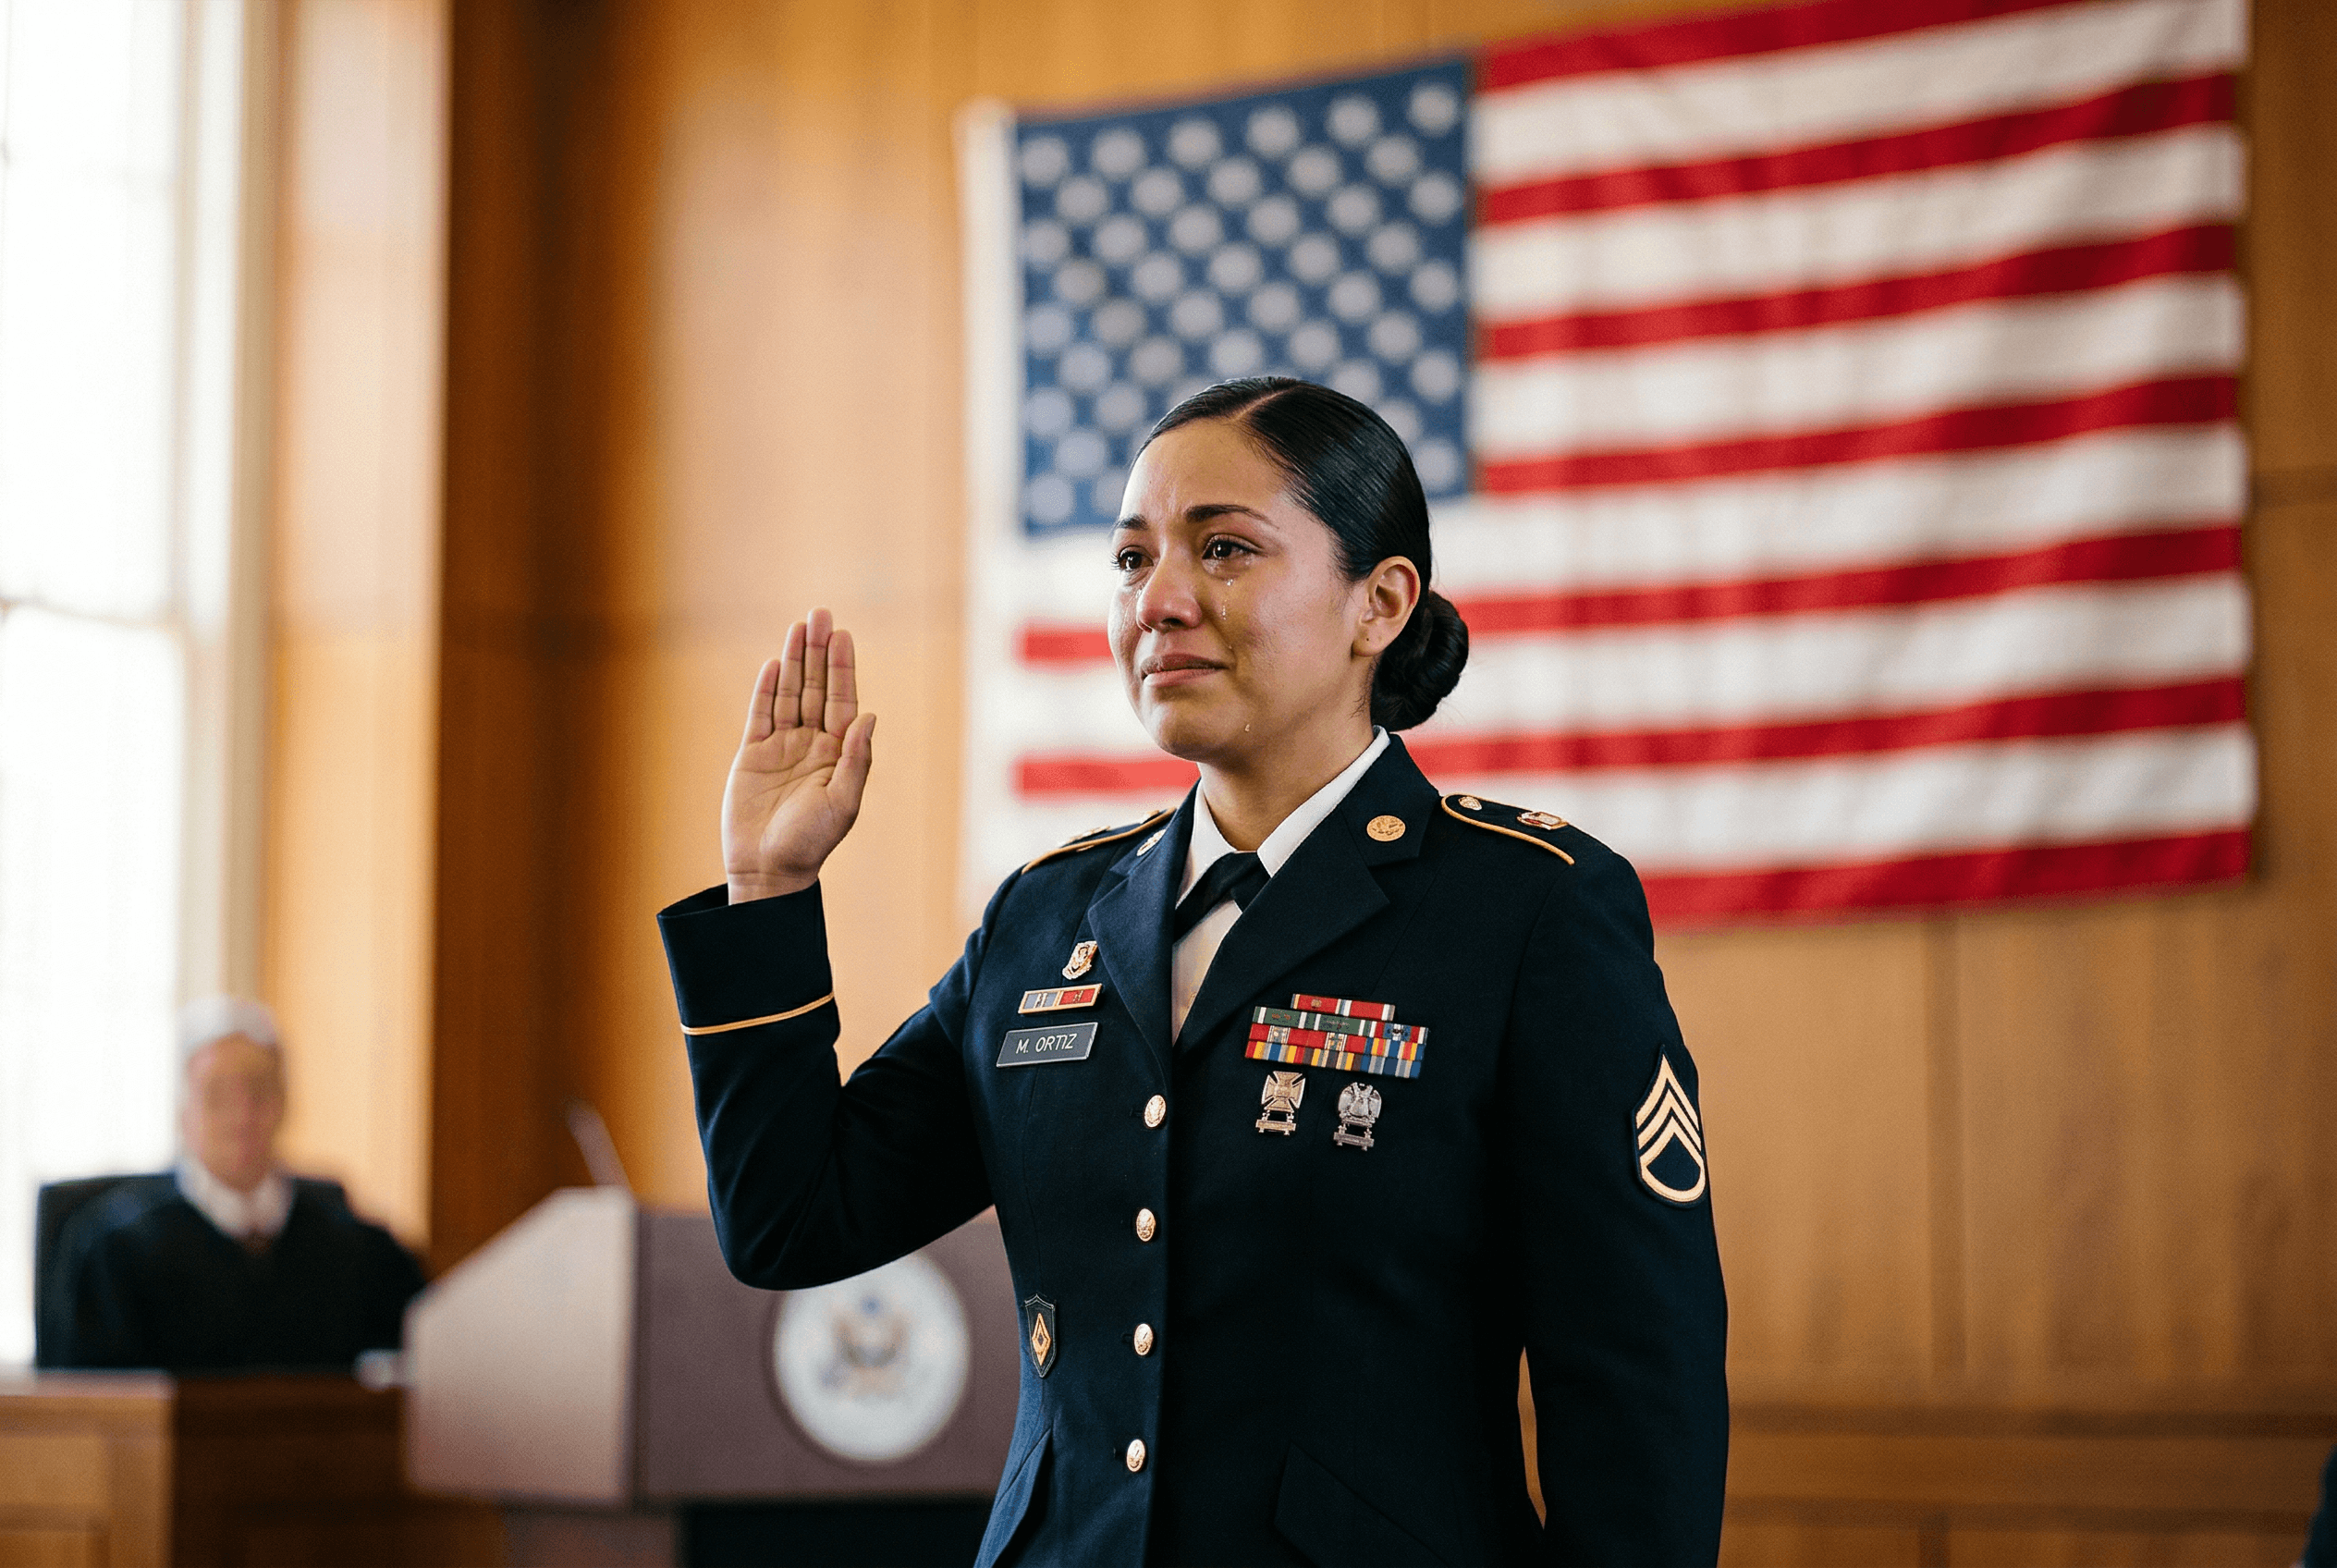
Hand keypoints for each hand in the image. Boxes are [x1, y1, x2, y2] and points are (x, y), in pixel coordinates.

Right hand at [722, 608, 875, 902]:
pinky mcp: (752, 755)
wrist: (768, 869)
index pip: (842, 701)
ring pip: (789, 694)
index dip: (842, 667)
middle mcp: (811, 744)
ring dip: (794, 660)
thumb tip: (869, 717)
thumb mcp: (843, 803)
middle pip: (816, 688)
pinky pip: (760, 714)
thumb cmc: (811, 842)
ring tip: (798, 626)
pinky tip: (774, 664)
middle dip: (819, 652)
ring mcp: (781, 747)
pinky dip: (766, 689)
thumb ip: (856, 759)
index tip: (843, 635)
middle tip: (820, 614)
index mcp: (837, 754)